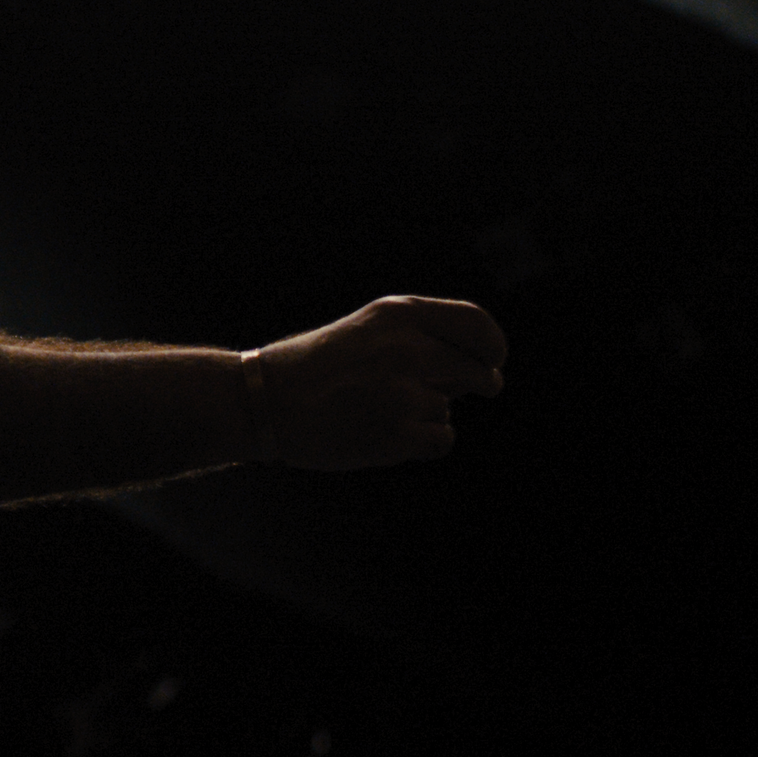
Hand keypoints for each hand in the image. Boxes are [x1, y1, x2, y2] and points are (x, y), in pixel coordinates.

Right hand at [257, 295, 506, 469]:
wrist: (263, 401)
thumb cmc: (314, 367)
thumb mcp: (368, 330)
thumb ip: (420, 339)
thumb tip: (479, 370)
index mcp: (399, 314)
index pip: (477, 325)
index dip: (493, 346)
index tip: (493, 360)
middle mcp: (409, 348)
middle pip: (478, 371)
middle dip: (478, 383)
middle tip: (475, 391)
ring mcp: (406, 393)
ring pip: (447, 407)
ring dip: (427, 413)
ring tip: (379, 411)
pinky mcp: (399, 434)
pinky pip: (441, 438)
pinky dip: (423, 442)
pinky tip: (386, 434)